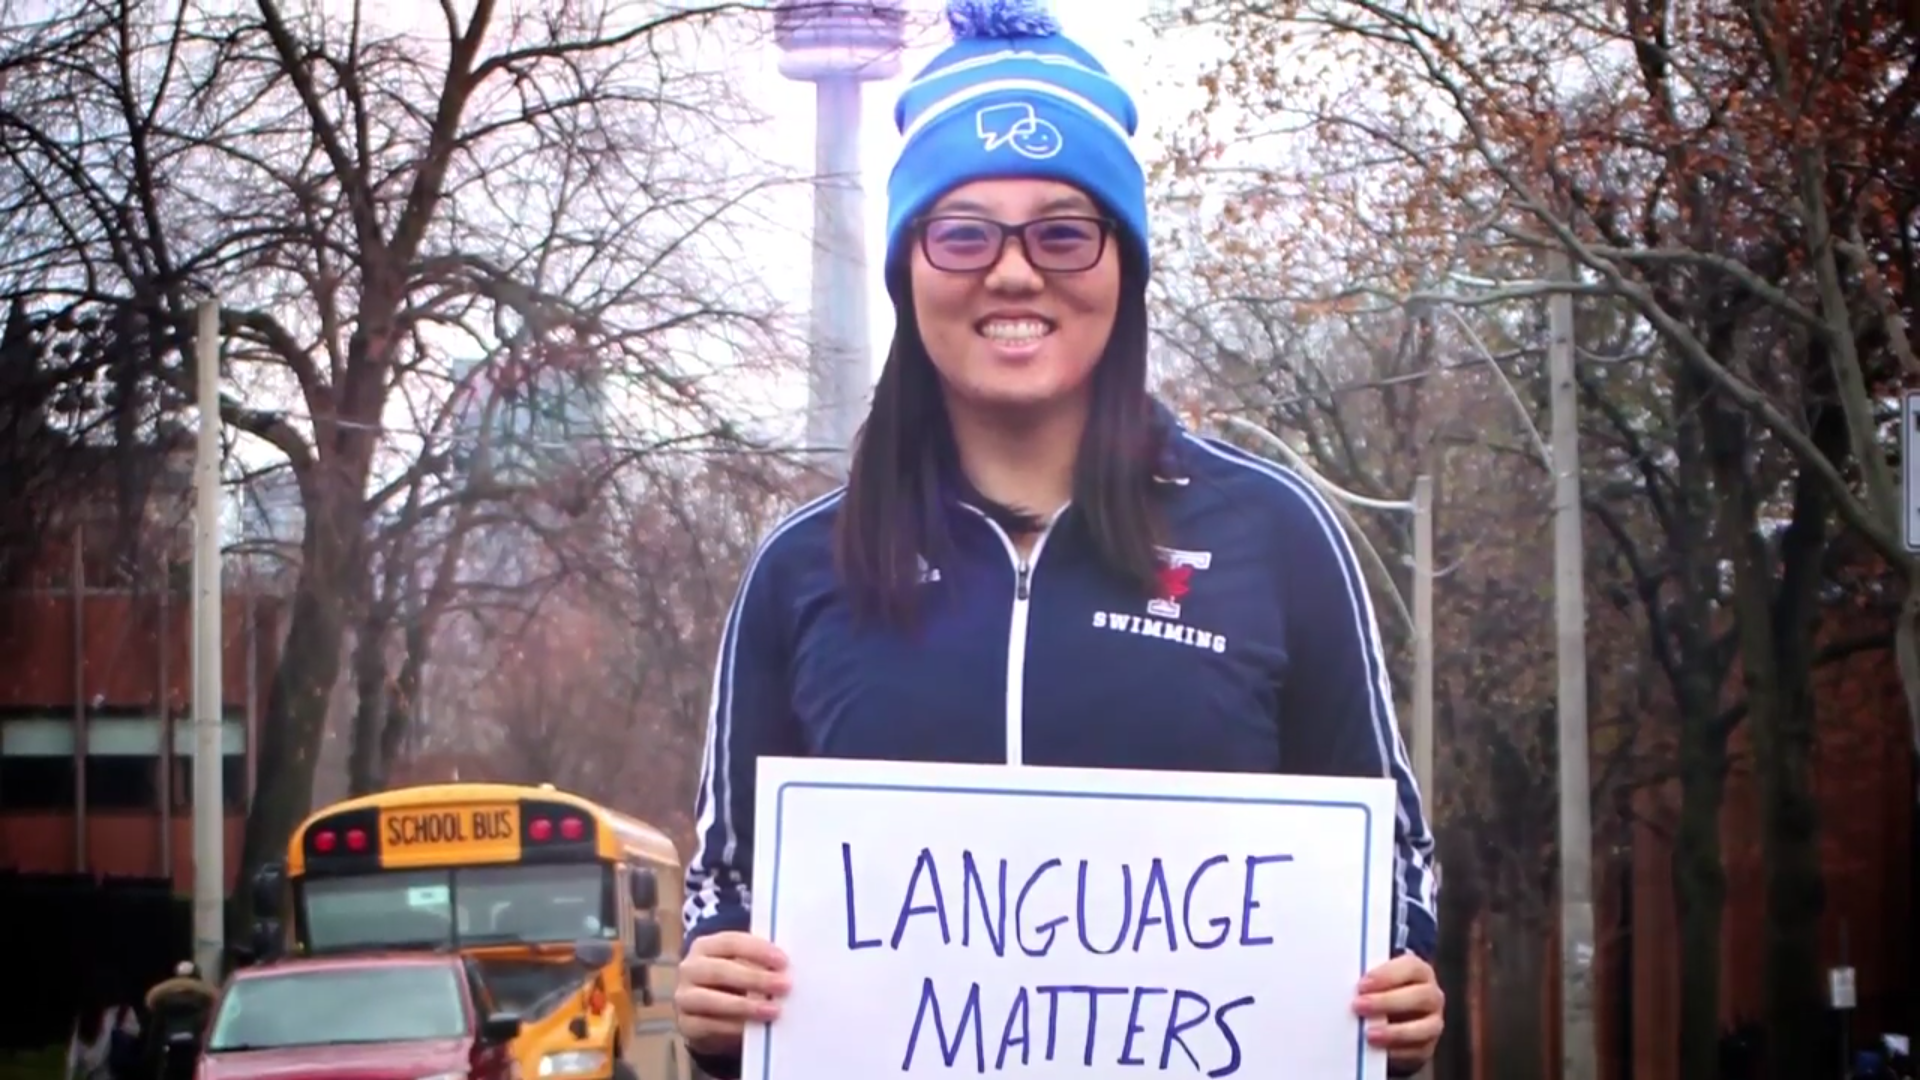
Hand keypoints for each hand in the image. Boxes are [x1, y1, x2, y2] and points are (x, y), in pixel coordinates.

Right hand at [674, 931, 790, 1056]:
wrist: (707, 1014)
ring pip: (711, 1000)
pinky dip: (734, 1027)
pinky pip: (709, 1026)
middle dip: (755, 978)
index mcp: (705, 945)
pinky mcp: (686, 1024)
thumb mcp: (742, 965)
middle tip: (784, 986)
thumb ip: (758, 963)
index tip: (783, 961)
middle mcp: (690, 968)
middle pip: (721, 970)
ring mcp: (684, 997)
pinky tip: (754, 1027)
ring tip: (773, 1010)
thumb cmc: (732, 982)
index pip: (731, 942)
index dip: (757, 950)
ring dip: (745, 1005)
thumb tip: (785, 970)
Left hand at [1353, 953, 1443, 1073]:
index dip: (1387, 975)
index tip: (1362, 984)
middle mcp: (1431, 996)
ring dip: (1395, 1031)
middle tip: (1359, 1006)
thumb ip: (1368, 981)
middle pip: (1420, 996)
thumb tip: (1343, 984)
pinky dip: (1398, 1051)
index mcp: (1419, 972)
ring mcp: (1432, 1022)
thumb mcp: (1377, 981)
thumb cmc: (1381, 992)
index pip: (1411, 967)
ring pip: (1425, 1027)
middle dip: (1387, 1002)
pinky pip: (1418, 1050)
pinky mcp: (1427, 1046)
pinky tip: (1379, 1049)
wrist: (1395, 1018)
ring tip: (1369, 1034)